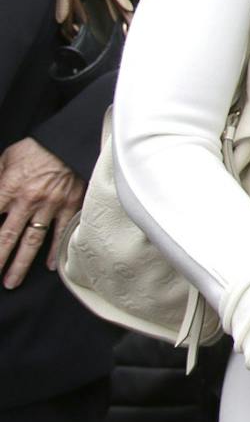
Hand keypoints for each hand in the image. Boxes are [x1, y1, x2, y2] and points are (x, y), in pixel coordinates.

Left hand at [0, 138, 86, 288]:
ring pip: (32, 241)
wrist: (71, 140)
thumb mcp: (6, 159)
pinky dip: (55, 250)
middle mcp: (27, 200)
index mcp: (8, 187)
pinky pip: (61, 232)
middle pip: (6, 237)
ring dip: (20, 264)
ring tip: (11, 282)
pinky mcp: (70, 205)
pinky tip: (50, 266)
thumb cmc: (36, 148)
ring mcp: (50, 205)